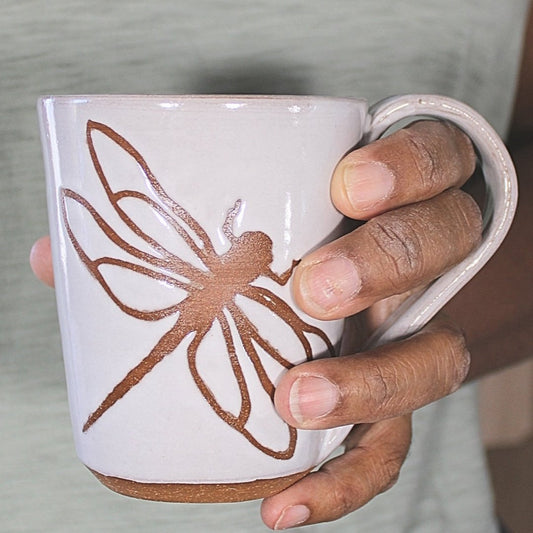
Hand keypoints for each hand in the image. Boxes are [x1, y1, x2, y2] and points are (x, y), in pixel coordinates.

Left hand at [29, 121, 479, 529]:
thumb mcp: (241, 216)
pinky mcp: (391, 402)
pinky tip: (283, 504)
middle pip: (444, 246)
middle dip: (385, 262)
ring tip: (295, 400)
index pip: (435, 161)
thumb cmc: (281, 245)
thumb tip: (55, 255)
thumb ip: (157, 233)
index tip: (346, 185)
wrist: (344, 289)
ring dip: (372, 382)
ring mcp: (412, 334)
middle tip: (313, 290)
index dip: (407, 169)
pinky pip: (394, 445)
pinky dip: (345, 479)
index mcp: (392, 197)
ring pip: (439, 354)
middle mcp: (416, 263)